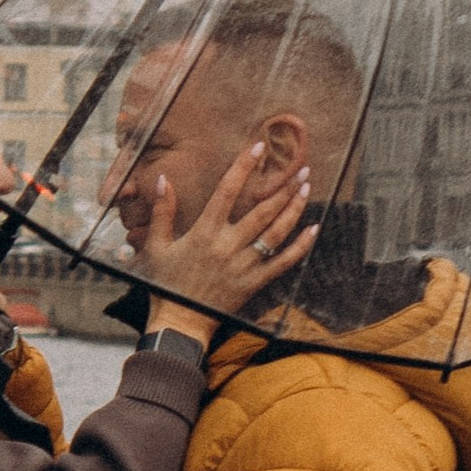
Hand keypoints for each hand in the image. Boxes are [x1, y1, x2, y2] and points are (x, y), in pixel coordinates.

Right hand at [141, 145, 317, 320]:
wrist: (178, 323)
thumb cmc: (165, 284)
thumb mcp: (156, 246)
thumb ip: (162, 211)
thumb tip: (163, 179)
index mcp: (204, 233)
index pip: (227, 191)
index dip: (243, 167)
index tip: (257, 147)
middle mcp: (227, 246)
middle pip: (261, 210)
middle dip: (283, 187)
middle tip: (301, 169)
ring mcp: (244, 266)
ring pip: (275, 233)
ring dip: (294, 209)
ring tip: (306, 189)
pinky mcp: (254, 283)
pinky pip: (282, 263)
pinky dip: (300, 247)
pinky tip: (313, 230)